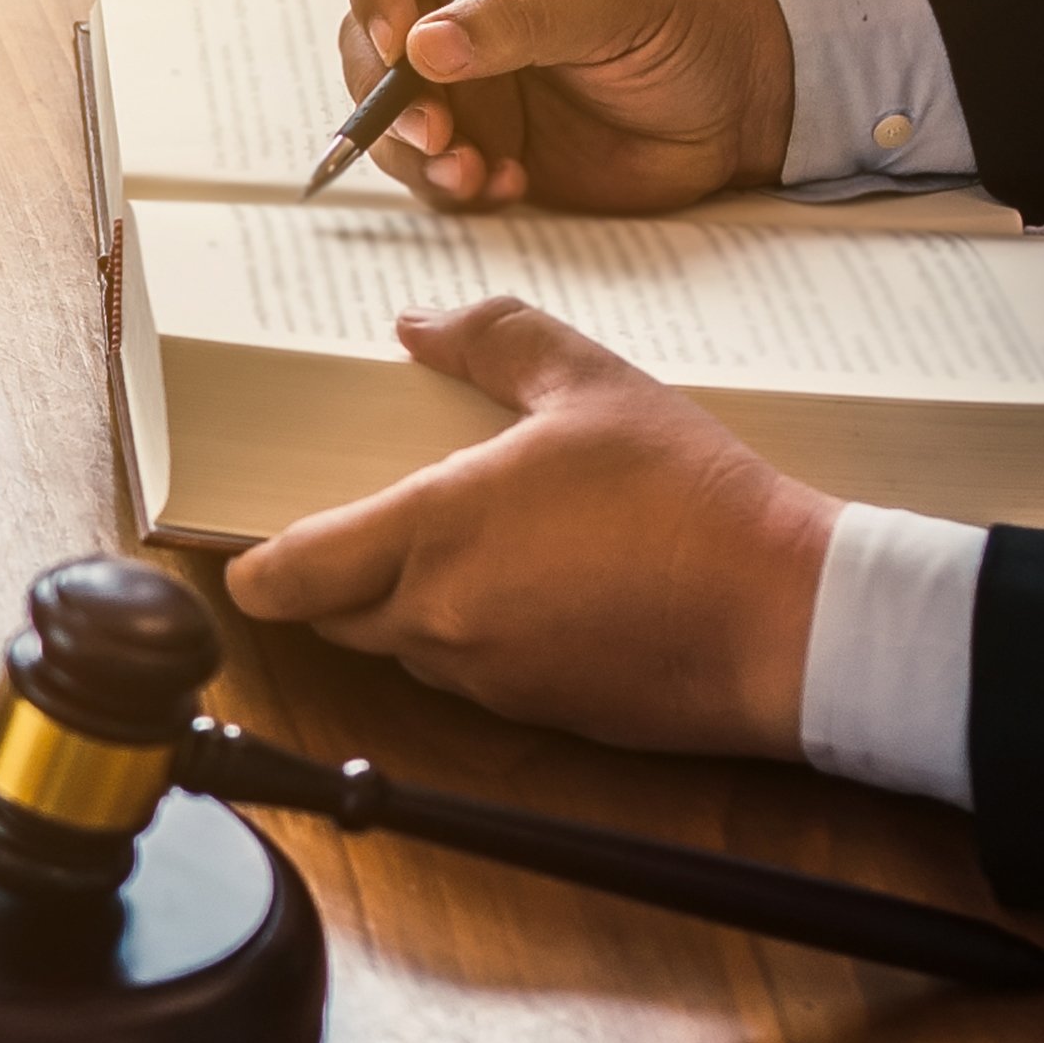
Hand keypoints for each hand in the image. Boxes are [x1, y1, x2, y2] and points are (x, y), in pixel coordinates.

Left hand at [227, 297, 838, 758]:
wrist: (790, 619)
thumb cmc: (690, 497)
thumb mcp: (591, 382)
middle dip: (341, 575)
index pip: (286, 577)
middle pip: (337, 616)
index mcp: (429, 537)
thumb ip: (494, 340)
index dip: (254, 566)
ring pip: (406, 648)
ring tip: (476, 542)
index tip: (253, 548)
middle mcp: (440, 621)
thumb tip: (419, 326)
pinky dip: (481, 638)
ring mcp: (489, 678)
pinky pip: (474, 676)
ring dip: (414, 606)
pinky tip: (542, 589)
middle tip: (378, 519)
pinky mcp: (541, 715)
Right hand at [339, 0, 795, 209]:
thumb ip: (525, 17)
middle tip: (434, 130)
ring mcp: (470, 84)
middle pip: (368, 40)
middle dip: (383, 92)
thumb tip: (423, 46)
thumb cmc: (695, 16)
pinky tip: (508, 185)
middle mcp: (460, 11)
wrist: (749, 101)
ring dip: (414, 151)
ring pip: (392, 116)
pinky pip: (436, 173)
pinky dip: (455, 187)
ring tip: (473, 172)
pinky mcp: (489, 147)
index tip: (397, 40)